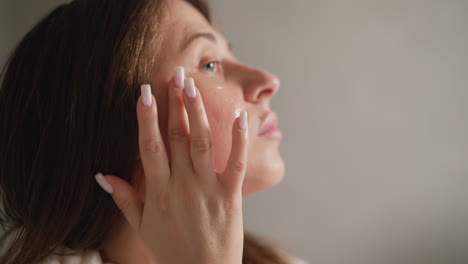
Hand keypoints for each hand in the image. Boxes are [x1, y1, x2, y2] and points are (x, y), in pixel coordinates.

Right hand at [96, 68, 247, 263]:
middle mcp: (182, 185)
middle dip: (175, 104)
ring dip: (197, 113)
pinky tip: (238, 116)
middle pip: (178, 137)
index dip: (147, 118)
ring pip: (202, 143)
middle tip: (175, 75)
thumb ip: (125, 198)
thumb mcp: (142, 226)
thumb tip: (102, 175)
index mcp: (158, 192)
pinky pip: (236, 163)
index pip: (150, 147)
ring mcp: (208, 189)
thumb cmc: (171, 250)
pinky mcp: (230, 195)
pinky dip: (238, 139)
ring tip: (192, 86)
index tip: (144, 93)